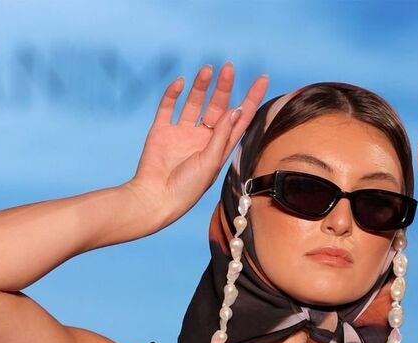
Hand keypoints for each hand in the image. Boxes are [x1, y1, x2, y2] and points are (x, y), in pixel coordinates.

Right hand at [124, 63, 268, 230]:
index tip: (262, 78)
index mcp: (218, 149)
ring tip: (208, 69)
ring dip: (201, 86)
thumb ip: (222, 135)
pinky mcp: (161, 131)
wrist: (155, 198)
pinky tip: (180, 82)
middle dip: (224, 88)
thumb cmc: (187, 189)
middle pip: (217, 107)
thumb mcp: (210, 162)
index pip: (239, 120)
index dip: (251, 99)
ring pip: (194, 103)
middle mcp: (202, 139)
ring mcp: (181, 134)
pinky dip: (173, 93)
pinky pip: (168, 107)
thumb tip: (235, 109)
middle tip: (229, 68)